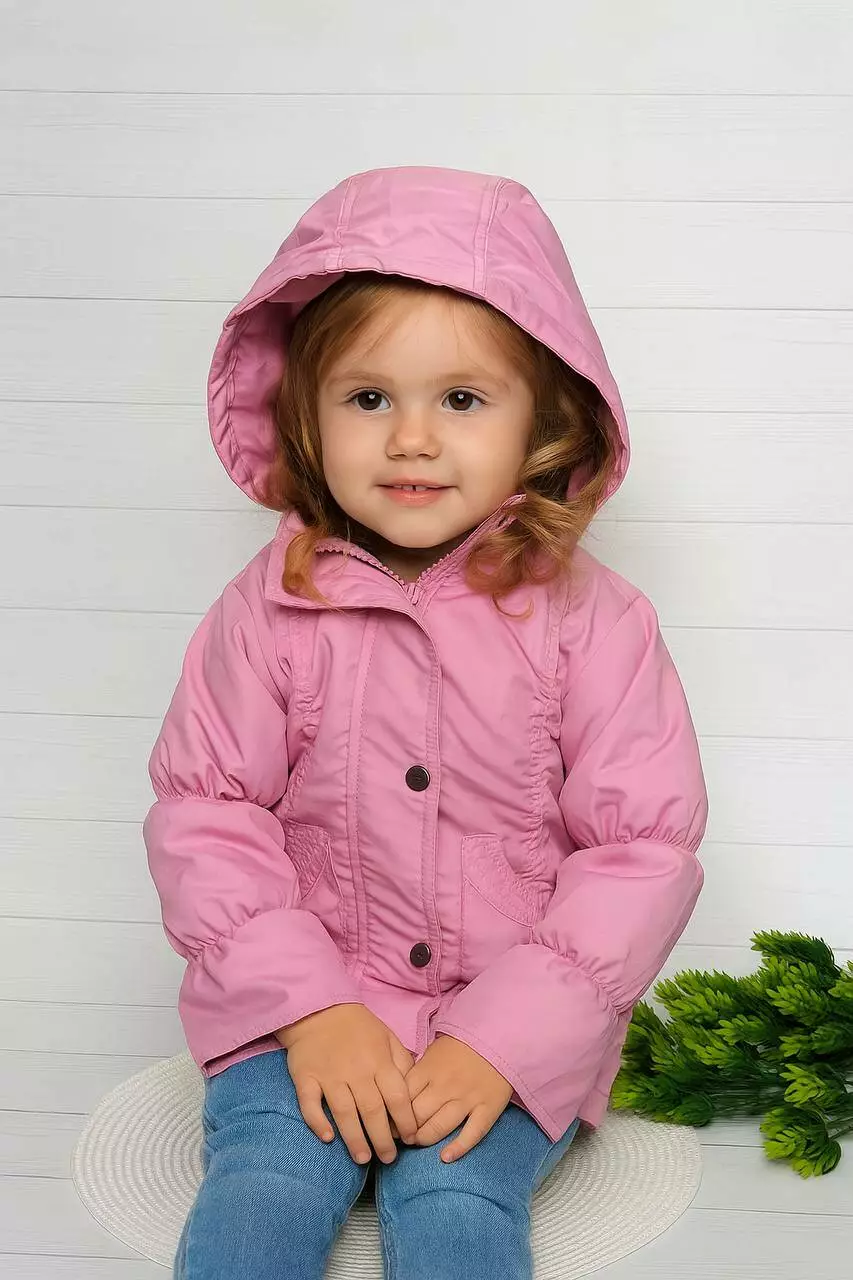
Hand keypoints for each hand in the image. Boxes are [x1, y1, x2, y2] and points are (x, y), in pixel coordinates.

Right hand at [275, 1003, 418, 1164]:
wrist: (319, 1008)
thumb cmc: (358, 1027)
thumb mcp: (388, 1037)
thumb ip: (402, 1063)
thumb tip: (414, 1092)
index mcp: (379, 1061)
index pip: (397, 1097)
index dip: (406, 1121)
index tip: (411, 1139)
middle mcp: (356, 1071)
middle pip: (372, 1111)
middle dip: (383, 1139)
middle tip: (388, 1159)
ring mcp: (329, 1075)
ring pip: (344, 1112)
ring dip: (355, 1138)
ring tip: (363, 1158)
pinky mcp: (306, 1077)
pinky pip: (310, 1103)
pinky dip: (317, 1122)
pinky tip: (327, 1138)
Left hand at [404, 1033, 513, 1161]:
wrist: (496, 1037)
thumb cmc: (459, 1047)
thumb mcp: (432, 1053)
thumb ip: (416, 1074)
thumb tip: (397, 1097)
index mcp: (428, 1070)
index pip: (401, 1098)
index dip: (392, 1113)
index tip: (388, 1121)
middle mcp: (445, 1087)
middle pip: (416, 1115)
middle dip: (405, 1130)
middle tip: (402, 1135)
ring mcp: (467, 1099)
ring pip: (439, 1127)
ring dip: (424, 1139)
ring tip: (419, 1141)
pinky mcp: (487, 1109)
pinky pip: (472, 1133)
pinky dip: (459, 1148)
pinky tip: (446, 1157)